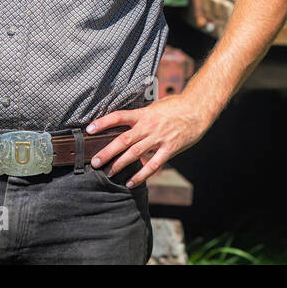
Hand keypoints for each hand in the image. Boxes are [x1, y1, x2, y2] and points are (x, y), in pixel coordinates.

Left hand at [85, 94, 213, 188]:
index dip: (103, 123)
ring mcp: (158, 139)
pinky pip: (152, 165)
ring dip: (119, 164)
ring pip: (134, 153)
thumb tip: (128, 120)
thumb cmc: (176, 106)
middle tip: (95, 162)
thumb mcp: (156, 106)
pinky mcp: (169, 149)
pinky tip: (130, 182)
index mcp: (143, 114)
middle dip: (107, 152)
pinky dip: (140, 175)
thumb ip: (142, 115)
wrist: (198, 109)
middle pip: (122, 140)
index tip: (89, 129)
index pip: (118, 117)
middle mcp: (148, 126)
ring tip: (108, 173)